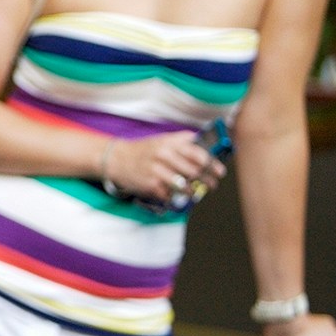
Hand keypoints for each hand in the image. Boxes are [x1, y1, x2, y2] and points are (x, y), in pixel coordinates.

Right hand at [105, 131, 225, 202]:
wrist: (116, 158)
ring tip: (194, 191)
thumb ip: (182, 142)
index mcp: (169, 143)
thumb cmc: (143, 150)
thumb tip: (205, 146)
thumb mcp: (162, 140)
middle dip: (207, 180)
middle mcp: (164, 155)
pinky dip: (173, 195)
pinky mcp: (150, 184)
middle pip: (194, 171)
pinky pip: (170, 194)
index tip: (219, 171)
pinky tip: (171, 192)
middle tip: (212, 184)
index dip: (212, 164)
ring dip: (193, 190)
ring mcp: (157, 171)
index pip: (198, 154)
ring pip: (184, 186)